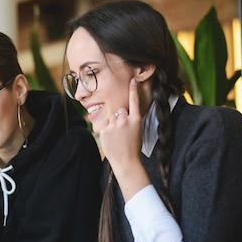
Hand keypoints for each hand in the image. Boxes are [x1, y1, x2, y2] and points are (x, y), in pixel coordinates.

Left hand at [99, 79, 149, 200]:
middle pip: (120, 110)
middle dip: (120, 118)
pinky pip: (105, 125)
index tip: (132, 80)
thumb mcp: (137, 131)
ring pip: (112, 117)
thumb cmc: (133, 147)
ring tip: (118, 137)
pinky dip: (107, 130)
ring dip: (113, 124)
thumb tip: (121, 113)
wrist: (126, 161)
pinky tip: (112, 139)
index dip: (133, 90)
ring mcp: (115, 124)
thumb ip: (129, 120)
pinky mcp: (105, 130)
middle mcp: (125, 120)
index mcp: (136, 119)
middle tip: (123, 132)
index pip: (134, 101)